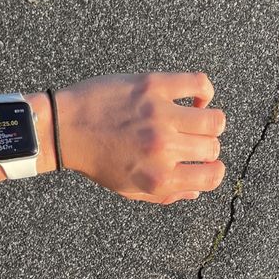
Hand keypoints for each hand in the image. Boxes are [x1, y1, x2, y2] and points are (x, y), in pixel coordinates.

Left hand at [55, 72, 225, 203]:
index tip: (204, 163)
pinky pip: (199, 83)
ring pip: (214, 119)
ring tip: (194, 120)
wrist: (64, 129)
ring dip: (208, 121)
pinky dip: (205, 91)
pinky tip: (195, 98)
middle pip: (213, 147)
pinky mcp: (153, 86)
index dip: (212, 170)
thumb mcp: (128, 189)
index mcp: (159, 178)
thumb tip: (195, 189)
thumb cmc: (96, 160)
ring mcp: (160, 115)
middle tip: (189, 141)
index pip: (212, 176)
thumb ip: (164, 195)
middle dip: (206, 146)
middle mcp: (163, 148)